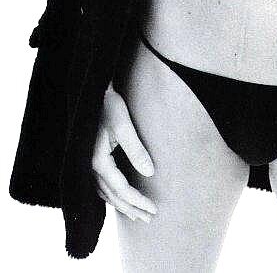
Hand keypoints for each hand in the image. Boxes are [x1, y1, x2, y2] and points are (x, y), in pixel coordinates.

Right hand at [92, 83, 157, 222]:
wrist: (92, 93)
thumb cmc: (109, 106)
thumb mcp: (124, 125)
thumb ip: (136, 150)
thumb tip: (150, 173)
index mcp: (97, 161)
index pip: (121, 189)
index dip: (138, 201)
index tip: (154, 209)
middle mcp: (90, 167)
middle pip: (112, 196)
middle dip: (132, 208)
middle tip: (150, 218)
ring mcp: (88, 165)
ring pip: (105, 194)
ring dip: (122, 205)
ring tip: (138, 215)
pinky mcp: (90, 160)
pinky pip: (101, 186)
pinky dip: (112, 196)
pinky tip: (121, 198)